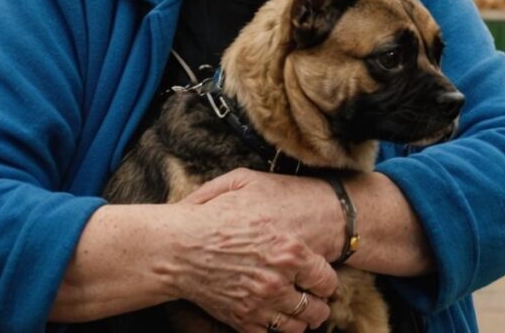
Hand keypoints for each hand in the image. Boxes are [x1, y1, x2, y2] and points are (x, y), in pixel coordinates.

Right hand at [167, 169, 339, 332]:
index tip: (321, 280)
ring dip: (302, 321)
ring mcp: (260, 303)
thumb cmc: (212, 217)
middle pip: (317, 308)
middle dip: (319, 305)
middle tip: (315, 300)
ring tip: (300, 313)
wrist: (179, 249)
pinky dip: (275, 329)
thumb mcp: (246, 186)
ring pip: (297, 326)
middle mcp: (279, 281)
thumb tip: (292, 189)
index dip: (326, 281)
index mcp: (289, 250)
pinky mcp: (241, 319)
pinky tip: (274, 318)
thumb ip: (275, 188)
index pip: (326, 279)